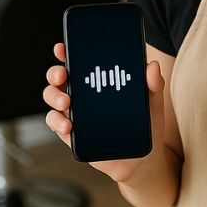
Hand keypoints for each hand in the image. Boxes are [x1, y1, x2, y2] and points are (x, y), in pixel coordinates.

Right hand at [43, 42, 166, 182]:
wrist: (143, 159)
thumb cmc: (146, 125)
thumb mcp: (153, 102)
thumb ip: (153, 84)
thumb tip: (153, 66)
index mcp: (100, 80)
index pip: (79, 61)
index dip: (66, 52)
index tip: (62, 48)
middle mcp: (83, 94)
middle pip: (58, 78)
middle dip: (54, 73)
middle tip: (62, 75)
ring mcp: (76, 113)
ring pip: (53, 99)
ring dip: (54, 98)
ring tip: (65, 103)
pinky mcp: (73, 135)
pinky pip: (56, 124)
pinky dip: (57, 123)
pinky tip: (67, 126)